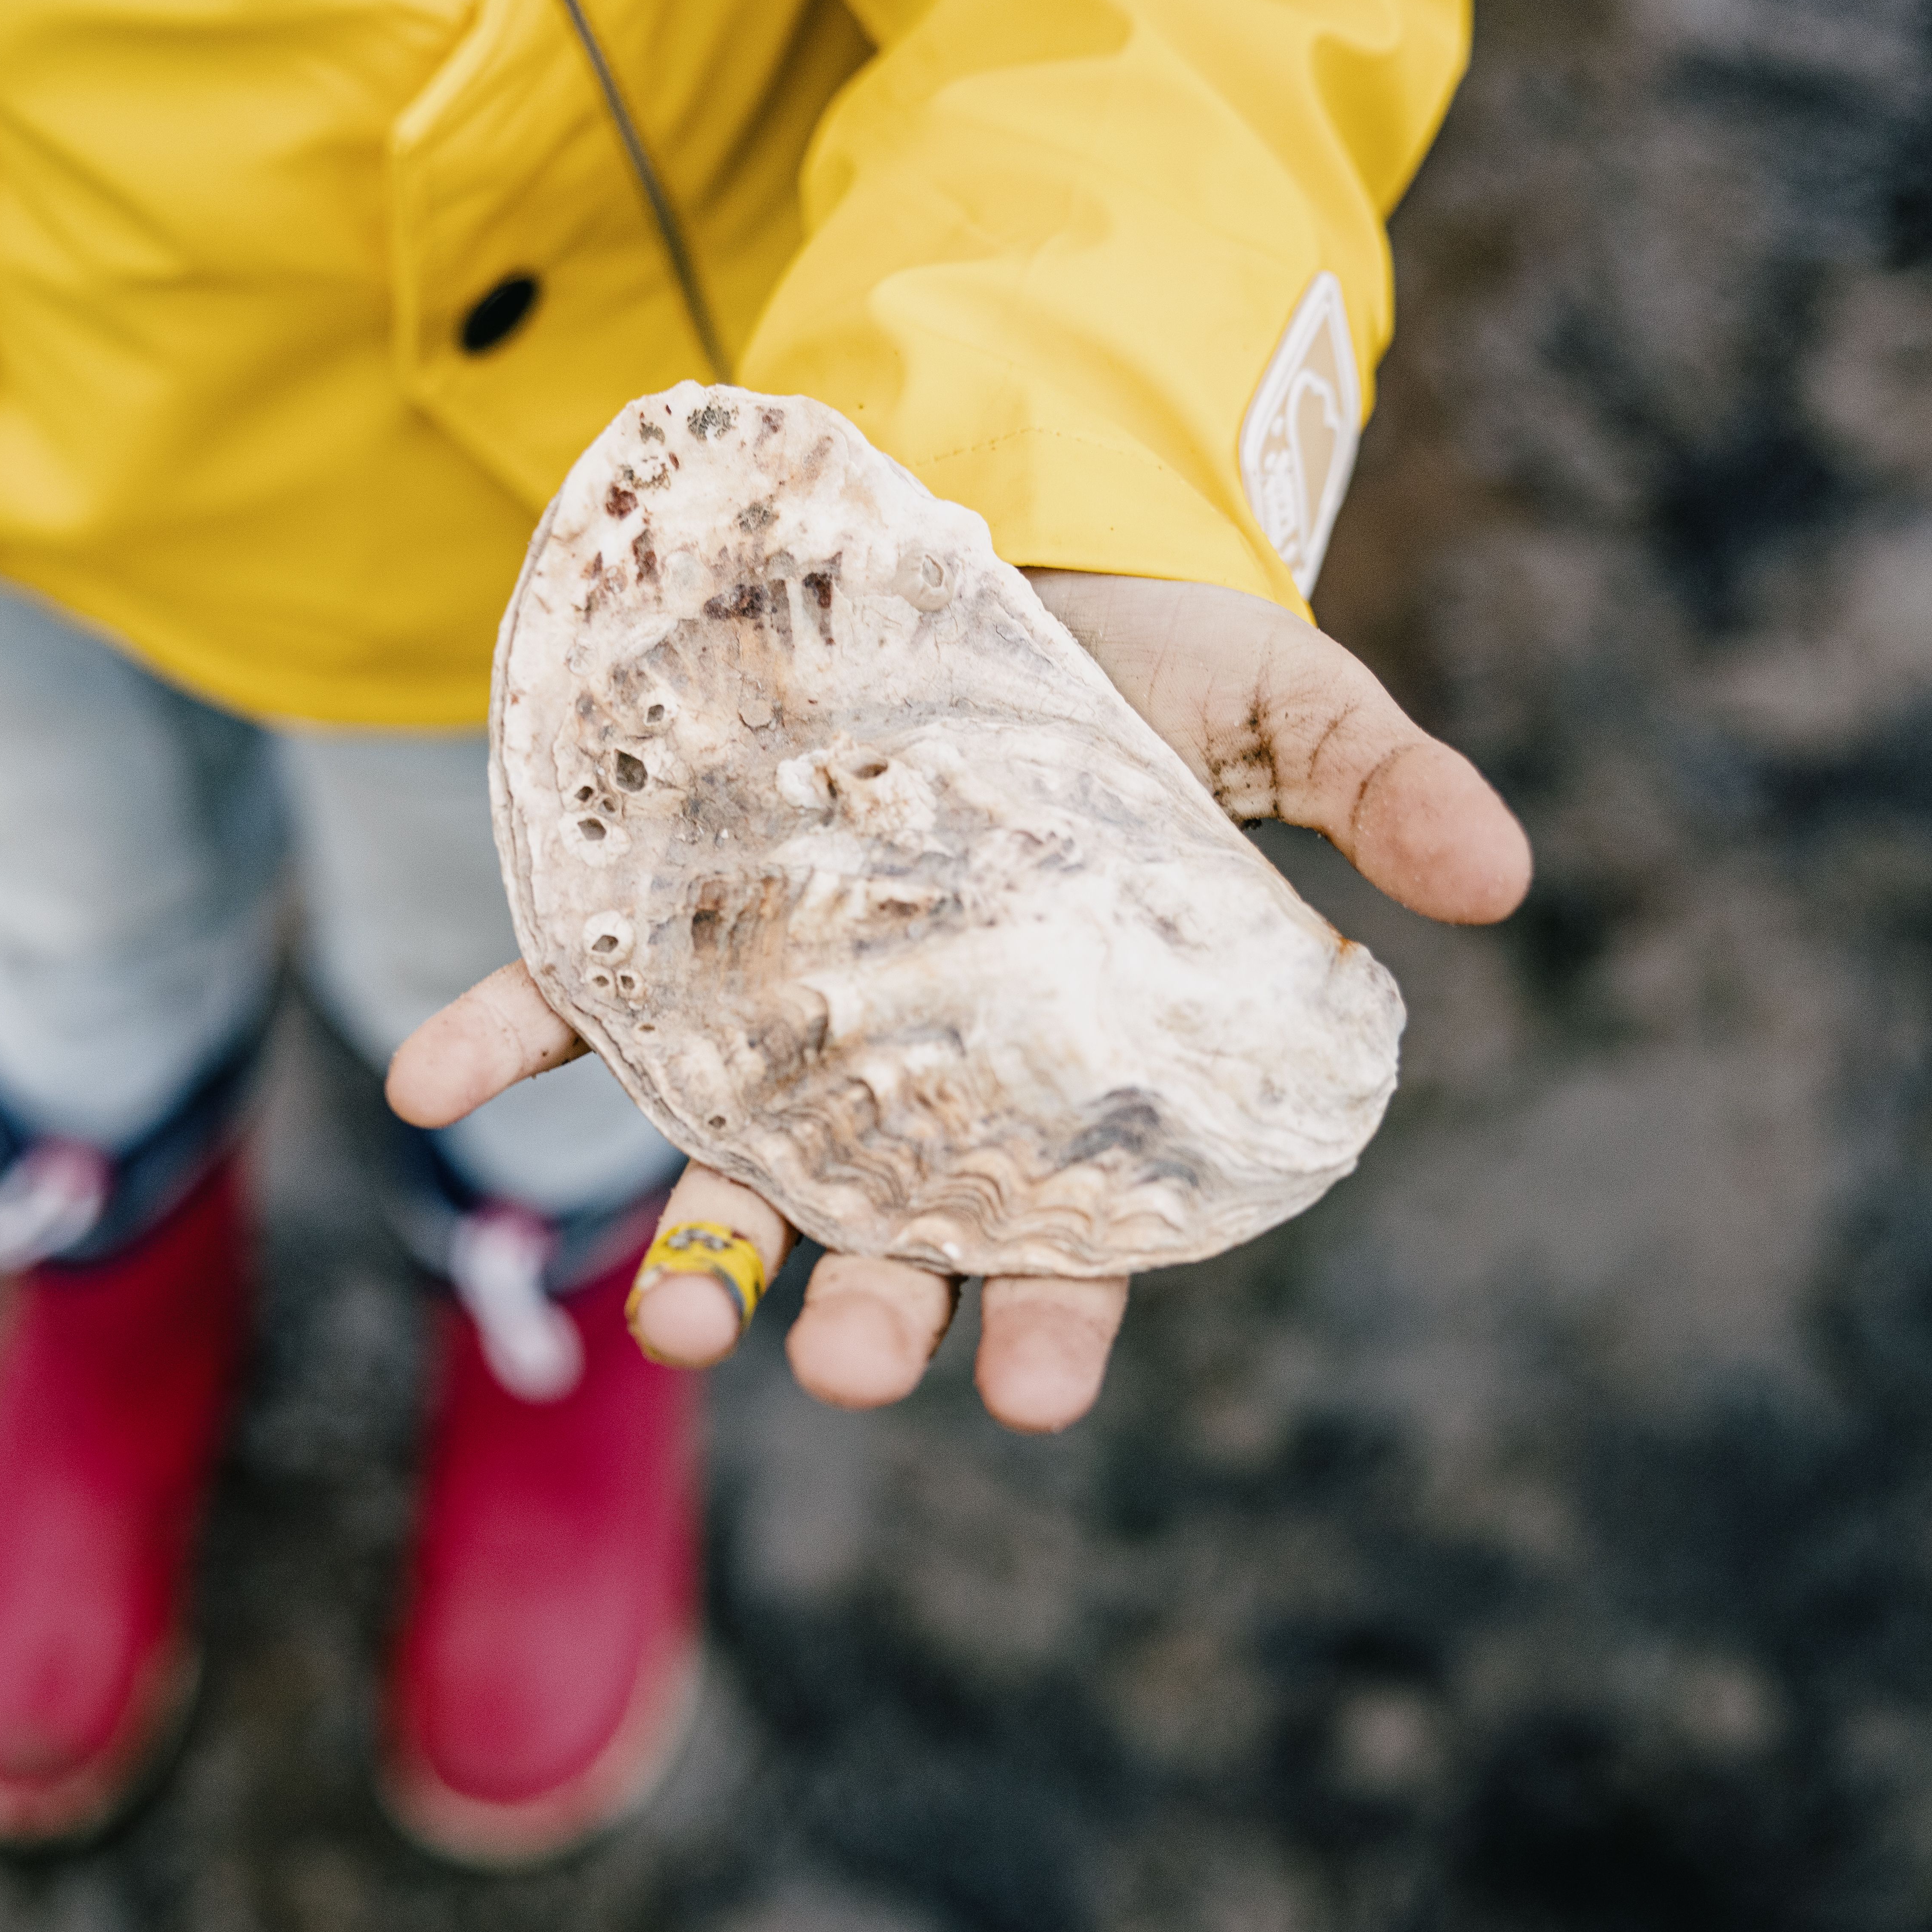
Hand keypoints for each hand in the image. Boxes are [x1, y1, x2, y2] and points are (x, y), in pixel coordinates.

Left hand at [388, 573, 1530, 1432]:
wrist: (1007, 547)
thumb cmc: (1154, 659)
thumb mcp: (1280, 703)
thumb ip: (1378, 791)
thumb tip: (1504, 880)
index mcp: (1061, 1061)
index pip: (1065, 1232)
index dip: (1053, 1317)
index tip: (1032, 1384)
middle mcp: (912, 1069)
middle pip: (887, 1229)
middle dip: (867, 1312)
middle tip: (849, 1363)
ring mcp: (785, 1007)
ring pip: (728, 1159)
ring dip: (689, 1244)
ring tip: (662, 1319)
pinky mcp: (677, 920)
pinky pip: (573, 998)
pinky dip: (498, 1037)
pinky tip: (428, 1080)